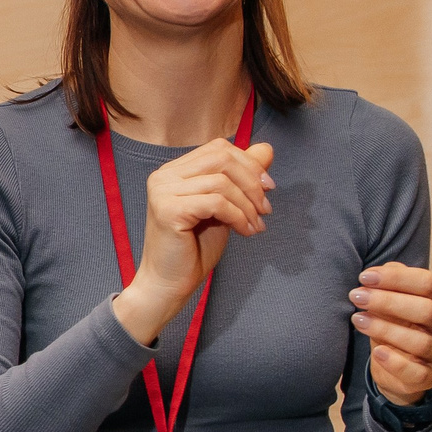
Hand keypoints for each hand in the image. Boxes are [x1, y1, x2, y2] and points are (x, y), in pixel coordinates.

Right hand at [114, 137, 276, 344]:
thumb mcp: (225, 206)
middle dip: (252, 181)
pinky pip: (217, 203)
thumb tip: (266, 149)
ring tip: (255, 225)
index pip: (218, 149)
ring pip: (222, 182)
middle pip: (221, 158)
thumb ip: (241, 178)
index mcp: (174, 171)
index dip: (249, 164)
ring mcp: (163, 191)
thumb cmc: (195, 248)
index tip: (268, 188)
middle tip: (266, 208)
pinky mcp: (168, 210)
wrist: (170, 283)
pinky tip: (245, 232)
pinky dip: (239, 217)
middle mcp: (163, 176)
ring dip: (248, 205)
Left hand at [352, 263, 431, 404]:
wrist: (402, 366)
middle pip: (426, 310)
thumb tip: (378, 271)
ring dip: (385, 329)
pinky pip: (417, 372)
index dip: (396, 278)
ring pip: (421, 342)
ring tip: (358, 320)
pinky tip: (377, 352)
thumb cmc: (399, 323)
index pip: (429, 283)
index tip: (364, 277)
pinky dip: (396, 362)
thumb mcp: (397, 299)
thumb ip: (392, 283)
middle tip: (356, 296)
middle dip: (388, 302)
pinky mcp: (430, 377)